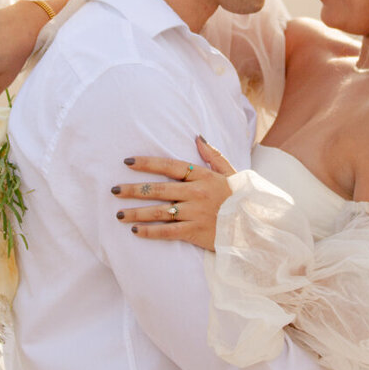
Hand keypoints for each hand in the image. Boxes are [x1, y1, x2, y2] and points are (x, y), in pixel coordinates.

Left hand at [111, 136, 235, 250]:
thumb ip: (213, 155)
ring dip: (136, 213)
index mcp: (203, 176)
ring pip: (159, 212)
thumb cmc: (241, 199)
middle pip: (159, 189)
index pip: (170, 166)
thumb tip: (197, 137)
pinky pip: (168, 232)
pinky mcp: (195, 232)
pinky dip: (151, 232)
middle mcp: (196, 193)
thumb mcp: (231, 173)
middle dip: (133, 190)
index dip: (147, 163)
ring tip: (119, 214)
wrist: (255, 227)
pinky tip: (136, 232)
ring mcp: (195, 213)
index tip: (127, 162)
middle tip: (114, 190)